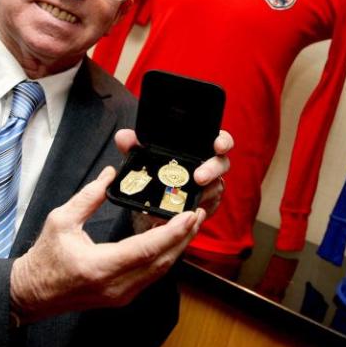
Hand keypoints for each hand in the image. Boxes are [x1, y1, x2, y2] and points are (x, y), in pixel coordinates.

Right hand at [10, 166, 203, 323]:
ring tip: (190, 224)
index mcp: (100, 266)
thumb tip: (109, 174)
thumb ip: (88, 197)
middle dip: (184, 237)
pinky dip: (166, 257)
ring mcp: (121, 295)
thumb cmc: (44, 259)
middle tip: (198, 213)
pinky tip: (172, 240)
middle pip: (162, 262)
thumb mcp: (61, 220)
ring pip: (161, 271)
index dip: (171, 232)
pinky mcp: (122, 297)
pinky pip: (152, 276)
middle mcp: (115, 285)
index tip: (188, 215)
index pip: (146, 249)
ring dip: (178, 247)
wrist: (32, 293)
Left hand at [114, 128, 231, 220]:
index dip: (222, 141)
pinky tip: (191, 210)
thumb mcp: (143, 158)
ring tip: (193, 197)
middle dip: (212, 169)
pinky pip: (209, 207)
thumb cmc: (155, 171)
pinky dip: (201, 208)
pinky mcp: (206, 206)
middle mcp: (209, 166)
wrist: (151, 200)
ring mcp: (210, 187)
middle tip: (199, 177)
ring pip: (216, 187)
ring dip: (206, 192)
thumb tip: (123, 137)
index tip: (217, 145)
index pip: (219, 140)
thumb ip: (134, 146)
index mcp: (199, 149)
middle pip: (222, 164)